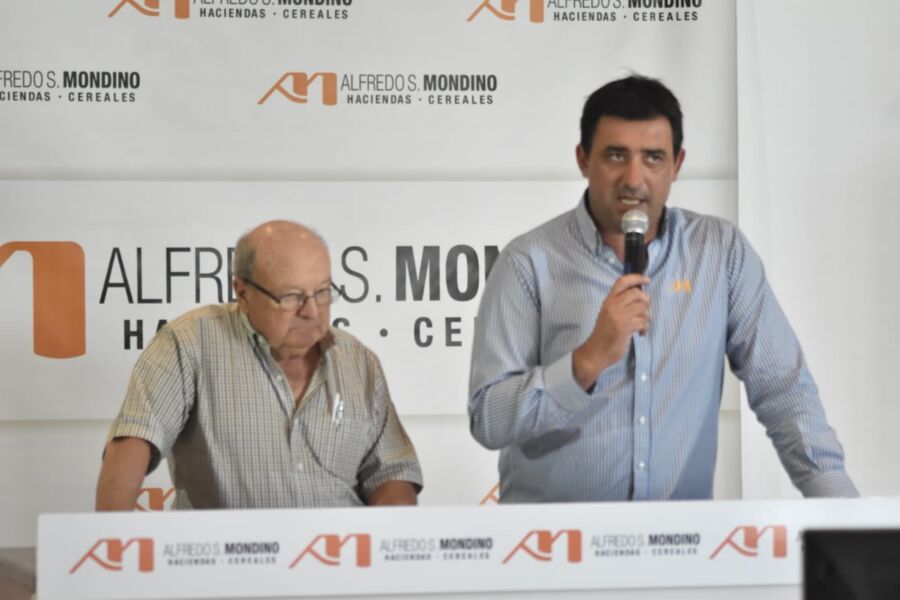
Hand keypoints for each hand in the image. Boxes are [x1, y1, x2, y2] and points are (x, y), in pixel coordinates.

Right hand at [572, 274, 650, 389]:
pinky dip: (645, 328)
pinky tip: (641, 333)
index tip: (647, 280)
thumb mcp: (608, 315)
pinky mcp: (624, 327)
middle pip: (637, 293)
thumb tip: (640, 297)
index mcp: (608, 301)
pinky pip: (643, 321)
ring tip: (642, 325)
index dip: (636, 278)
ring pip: (642, 307)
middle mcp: (612, 306)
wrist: (595, 353)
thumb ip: (620, 305)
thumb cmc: (604, 335)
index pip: (622, 282)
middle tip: (645, 312)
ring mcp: (618, 316)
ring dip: (647, 317)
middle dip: (646, 302)